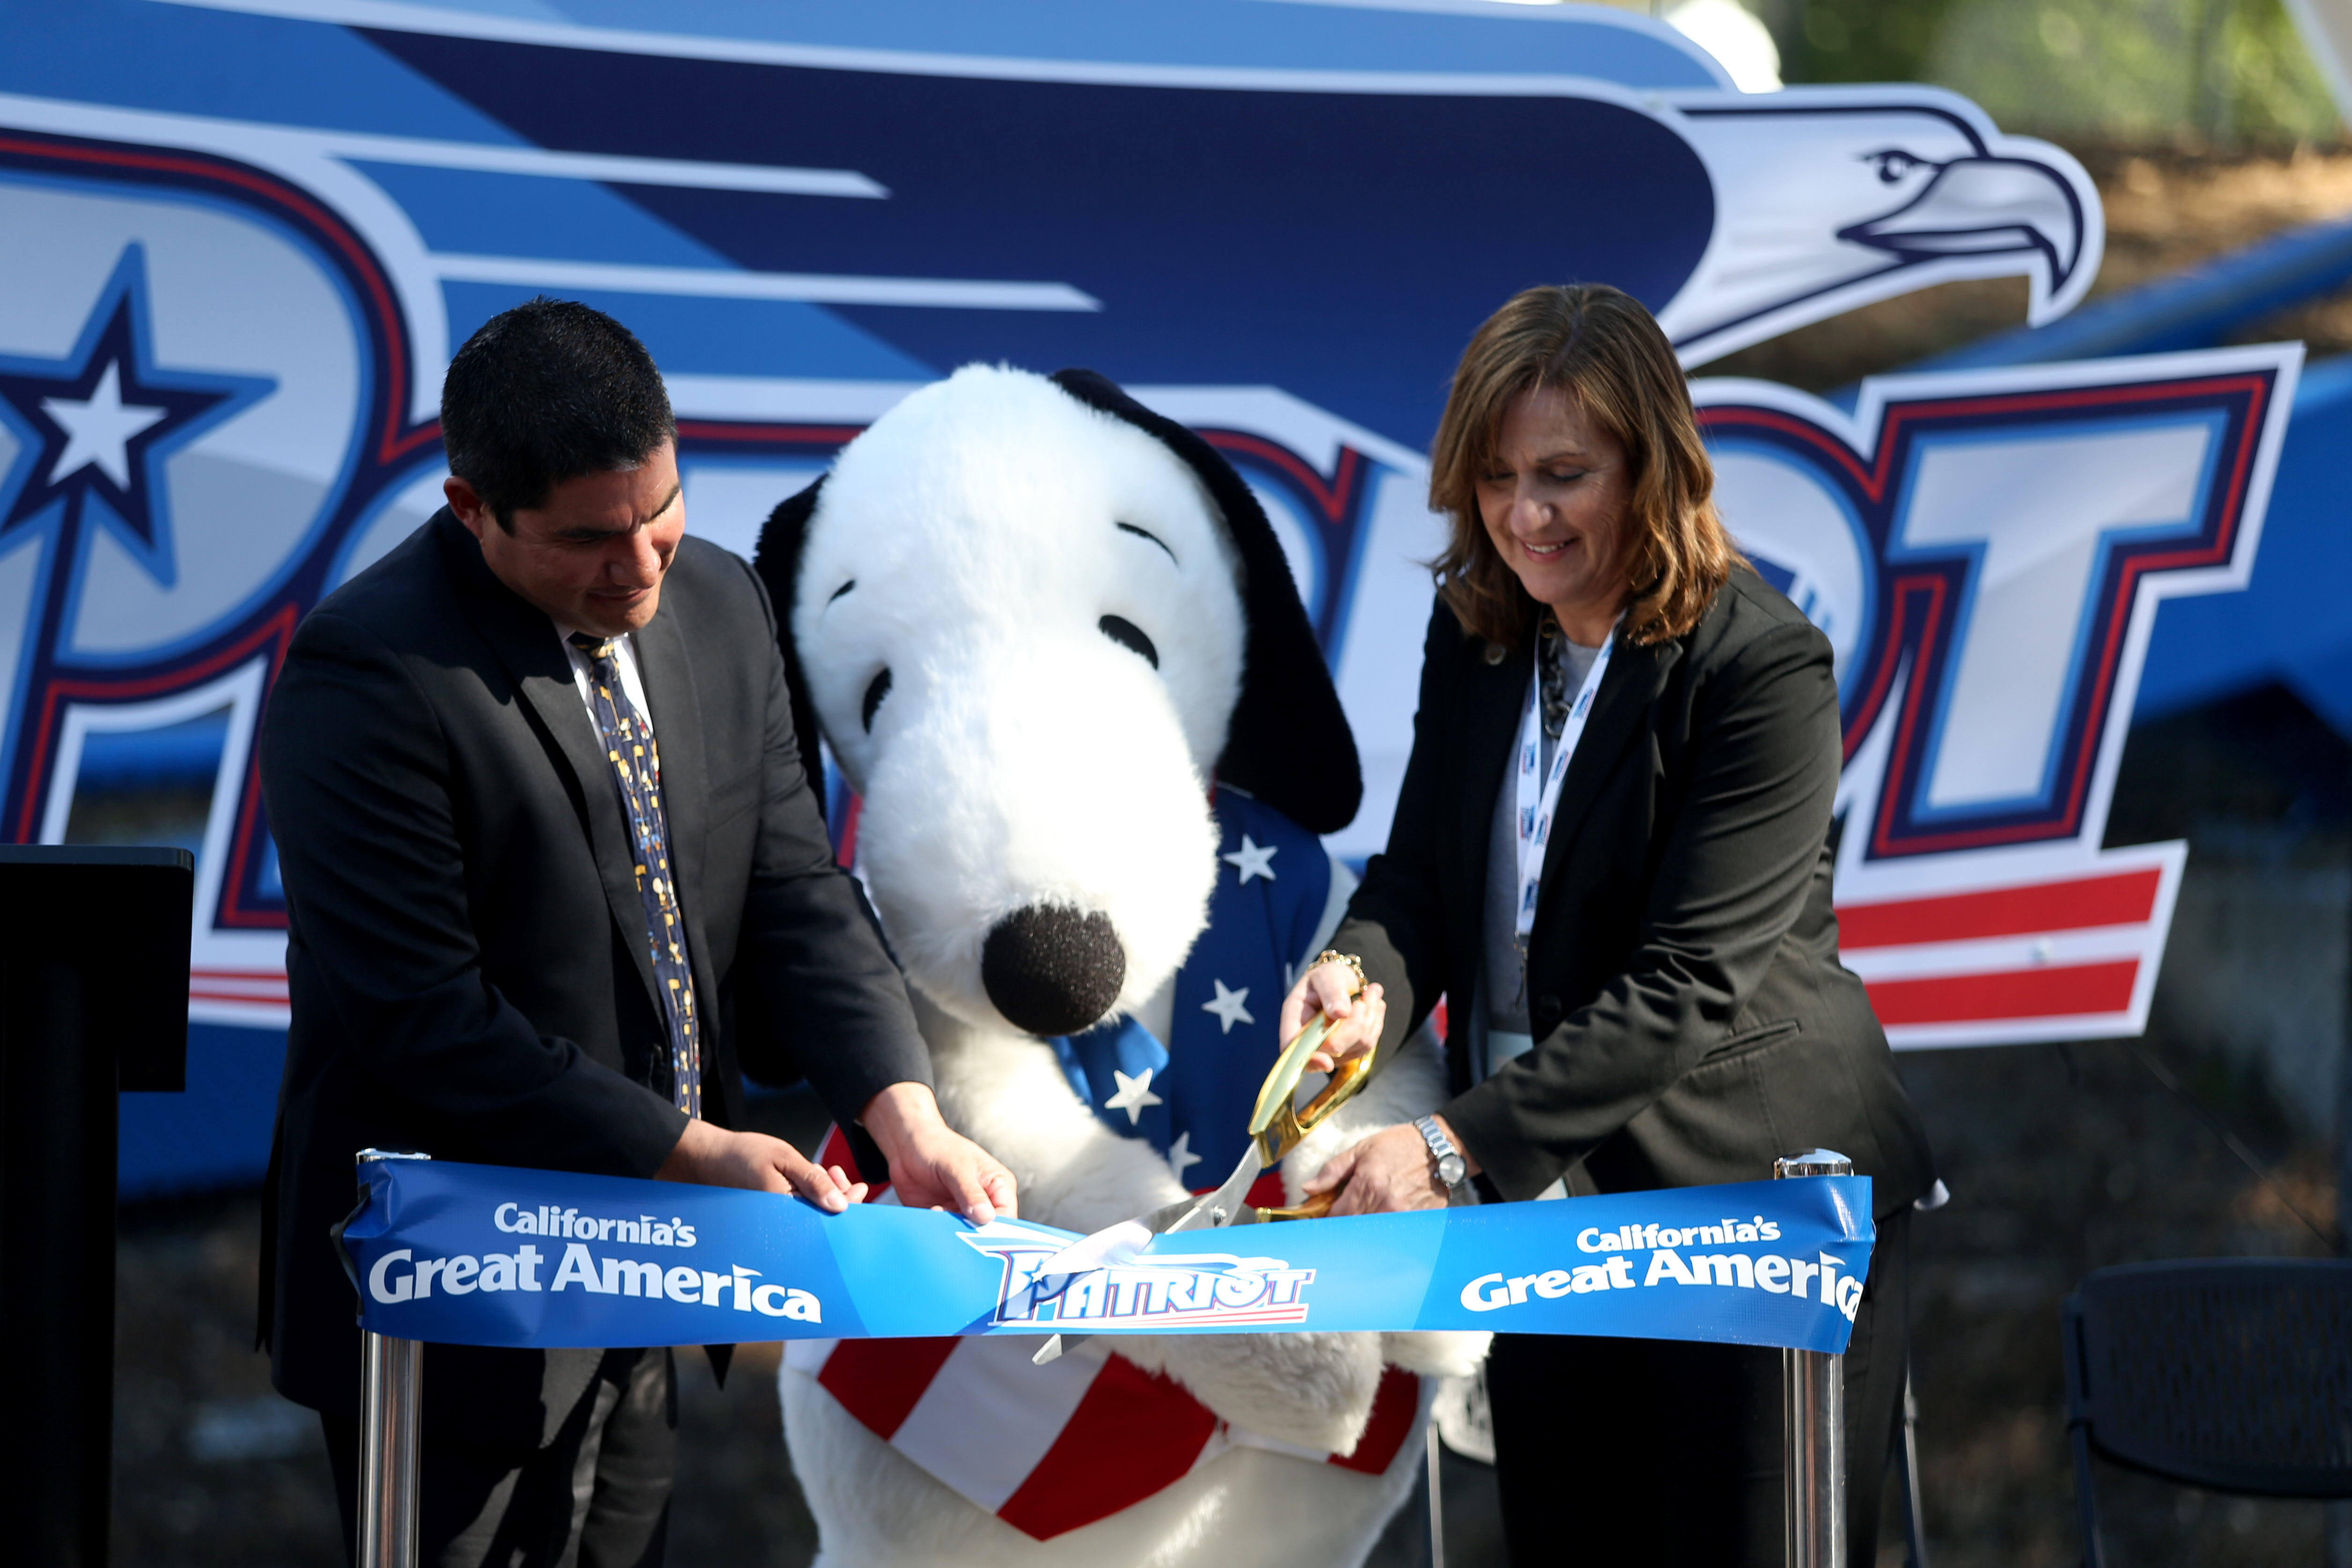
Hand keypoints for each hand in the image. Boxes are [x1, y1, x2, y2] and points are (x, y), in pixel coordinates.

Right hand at [655, 1118, 868, 1211]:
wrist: (707, 1157)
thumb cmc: (741, 1155)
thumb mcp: (783, 1158)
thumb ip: (812, 1180)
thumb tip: (841, 1205)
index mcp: (785, 1211)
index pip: (825, 1218)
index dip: (847, 1205)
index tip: (860, 1188)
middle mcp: (780, 1221)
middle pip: (820, 1218)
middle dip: (838, 1198)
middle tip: (842, 1175)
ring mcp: (775, 1217)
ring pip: (810, 1212)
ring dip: (824, 1193)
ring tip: (829, 1171)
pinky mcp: (771, 1211)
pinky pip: (796, 1208)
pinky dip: (809, 1193)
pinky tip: (811, 1175)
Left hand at [859, 1082, 1017, 1224]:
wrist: (905, 1145)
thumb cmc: (936, 1145)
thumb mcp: (957, 1166)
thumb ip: (971, 1193)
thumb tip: (986, 1217)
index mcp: (998, 1185)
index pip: (1007, 1215)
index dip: (996, 1226)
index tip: (976, 1228)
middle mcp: (984, 1201)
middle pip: (987, 1229)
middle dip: (970, 1229)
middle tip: (953, 1220)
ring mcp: (963, 1211)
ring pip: (965, 1234)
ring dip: (951, 1228)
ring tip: (937, 1210)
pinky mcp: (944, 1218)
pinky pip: (945, 1232)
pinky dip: (938, 1229)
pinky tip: (930, 1212)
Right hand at [1277, 959, 1385, 1073]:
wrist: (1343, 982)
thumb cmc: (1329, 977)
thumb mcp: (1328, 975)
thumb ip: (1331, 991)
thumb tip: (1339, 1012)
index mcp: (1294, 1018)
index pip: (1293, 1046)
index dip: (1309, 1058)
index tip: (1327, 1062)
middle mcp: (1309, 1039)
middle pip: (1334, 1048)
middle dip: (1355, 1022)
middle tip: (1363, 998)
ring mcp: (1329, 1049)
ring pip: (1357, 1046)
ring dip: (1370, 1018)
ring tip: (1369, 995)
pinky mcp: (1348, 1051)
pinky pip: (1368, 1044)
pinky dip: (1375, 1023)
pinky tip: (1371, 1006)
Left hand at [1302, 1118, 1478, 1216]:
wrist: (1438, 1147)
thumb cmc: (1399, 1145)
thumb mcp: (1361, 1149)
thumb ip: (1333, 1170)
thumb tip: (1308, 1188)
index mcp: (1368, 1183)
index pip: (1337, 1215)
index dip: (1327, 1217)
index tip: (1325, 1214)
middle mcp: (1385, 1203)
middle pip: (1353, 1227)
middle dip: (1344, 1224)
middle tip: (1344, 1216)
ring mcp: (1403, 1215)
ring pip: (1372, 1233)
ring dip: (1363, 1230)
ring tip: (1363, 1216)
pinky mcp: (1417, 1221)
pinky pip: (1393, 1233)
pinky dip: (1384, 1231)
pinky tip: (1382, 1221)